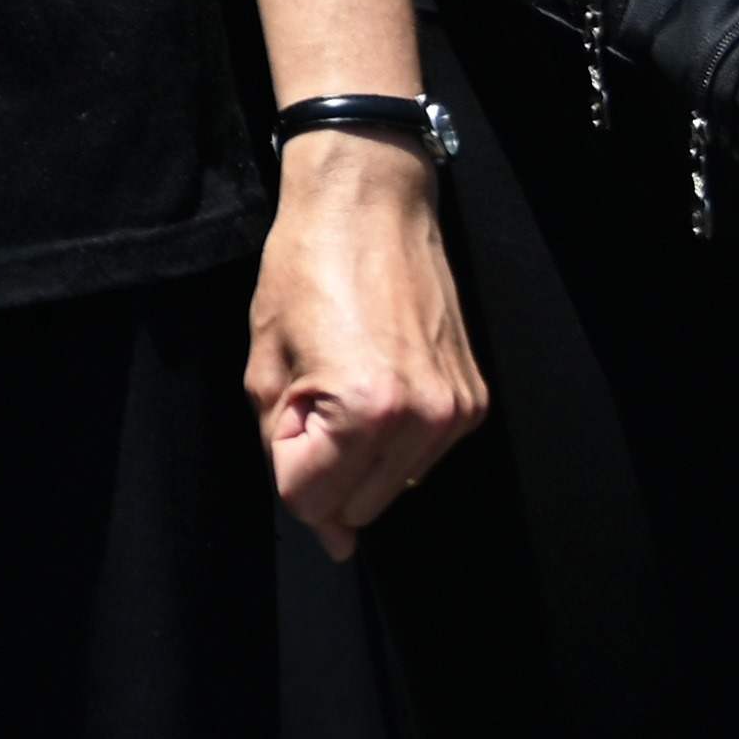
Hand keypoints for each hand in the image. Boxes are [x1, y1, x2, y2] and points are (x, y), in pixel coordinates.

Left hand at [243, 130, 481, 554]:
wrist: (370, 203)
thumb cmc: (304, 268)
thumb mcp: (264, 360)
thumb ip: (282, 447)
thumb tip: (330, 536)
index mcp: (364, 409)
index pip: (312, 498)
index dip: (285, 464)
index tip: (283, 409)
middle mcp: (424, 419)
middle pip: (357, 505)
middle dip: (321, 468)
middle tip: (308, 394)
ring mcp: (457, 414)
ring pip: (392, 488)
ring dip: (357, 458)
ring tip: (340, 380)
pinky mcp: (474, 402)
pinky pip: (421, 457)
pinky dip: (391, 440)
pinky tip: (374, 382)